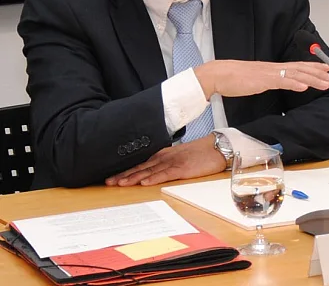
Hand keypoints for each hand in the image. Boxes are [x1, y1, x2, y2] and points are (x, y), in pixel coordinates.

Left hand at [105, 135, 224, 186]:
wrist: (219, 147)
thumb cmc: (202, 153)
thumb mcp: (182, 157)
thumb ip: (168, 163)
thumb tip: (156, 172)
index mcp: (164, 155)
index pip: (141, 164)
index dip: (126, 171)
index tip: (113, 177)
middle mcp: (165, 158)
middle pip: (141, 167)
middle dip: (124, 175)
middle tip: (108, 182)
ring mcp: (173, 162)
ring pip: (149, 171)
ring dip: (133, 177)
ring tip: (119, 184)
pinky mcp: (183, 168)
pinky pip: (165, 174)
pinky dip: (154, 178)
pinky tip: (144, 182)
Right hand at [194, 60, 328, 98]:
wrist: (219, 74)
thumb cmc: (235, 78)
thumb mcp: (257, 79)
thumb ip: (270, 80)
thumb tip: (279, 82)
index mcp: (274, 68)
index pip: (298, 66)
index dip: (314, 67)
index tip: (328, 69)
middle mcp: (275, 68)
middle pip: (302, 69)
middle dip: (320, 74)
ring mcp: (270, 73)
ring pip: (296, 74)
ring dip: (313, 79)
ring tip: (326, 83)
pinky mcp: (262, 80)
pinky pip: (281, 81)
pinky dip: (294, 83)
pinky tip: (304, 86)